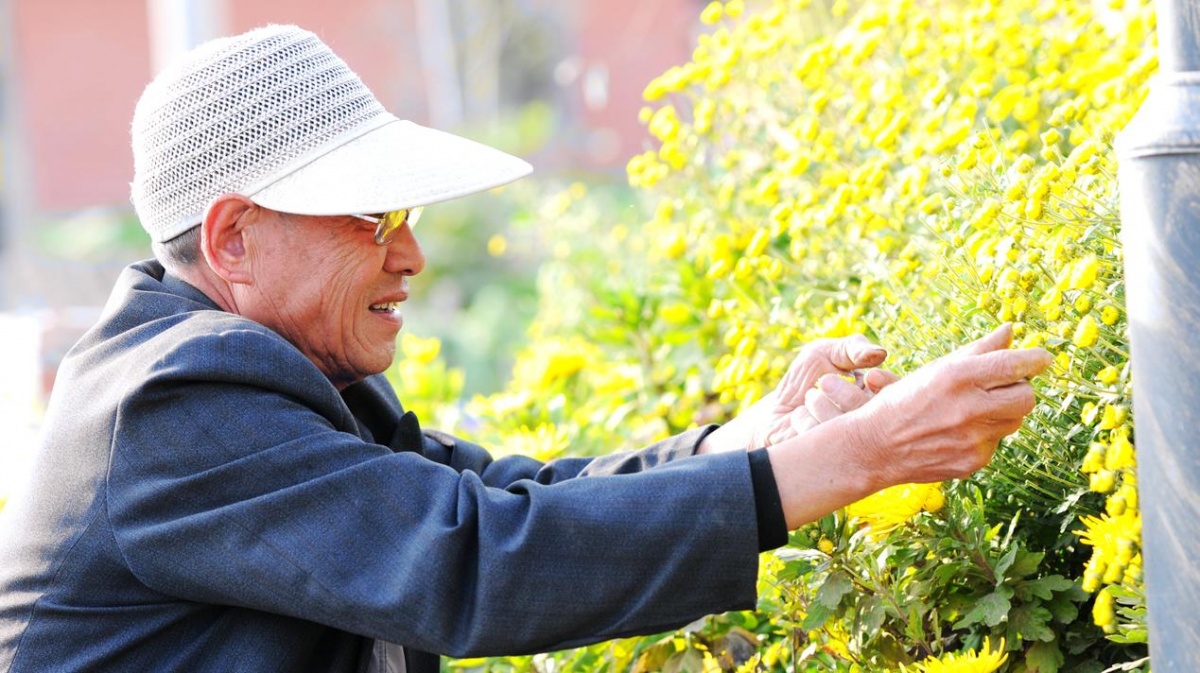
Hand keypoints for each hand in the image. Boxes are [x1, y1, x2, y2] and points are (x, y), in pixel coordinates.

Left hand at [700, 335, 896, 453]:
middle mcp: (872, 429)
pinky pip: (824, 445)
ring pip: (850, 434)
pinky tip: (799, 415)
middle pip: (876, 420)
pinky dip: (806, 421)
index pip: (903, 400)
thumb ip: (851, 349)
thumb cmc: (805, 378)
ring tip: (810, 397)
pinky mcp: (829, 464)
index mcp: (881, 402)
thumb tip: (880, 353)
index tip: (870, 377)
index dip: (888, 388)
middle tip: (825, 382)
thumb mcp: (825, 354)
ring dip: (823, 407)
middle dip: (849, 397)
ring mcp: (852, 450)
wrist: (774, 410)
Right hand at [767, 323, 1052, 528]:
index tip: (1042, 358)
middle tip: (1004, 385)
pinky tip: (958, 431)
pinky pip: (996, 443)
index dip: (1035, 360)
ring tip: (973, 409)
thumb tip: (1010, 330)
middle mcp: (969, 408)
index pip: (1016, 366)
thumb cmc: (905, 400)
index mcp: (958, 377)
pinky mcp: (974, 462)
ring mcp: (973, 439)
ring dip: (1002, 412)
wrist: (877, 446)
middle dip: (1020, 389)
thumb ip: (978, 350)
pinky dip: (984, 434)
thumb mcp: (937, 368)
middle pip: (1027, 397)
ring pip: (1014, 421)